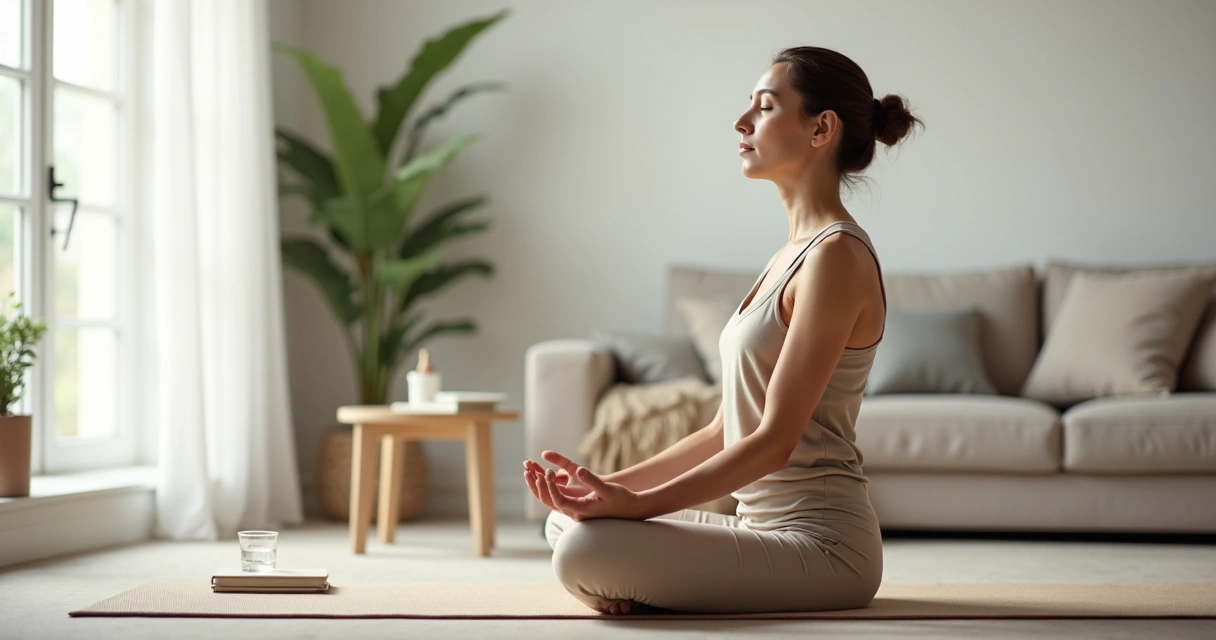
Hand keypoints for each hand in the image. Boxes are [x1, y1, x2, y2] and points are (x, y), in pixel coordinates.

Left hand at [522, 451, 650, 521]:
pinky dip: (549, 487)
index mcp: (581, 510)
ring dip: (541, 485)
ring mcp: (575, 511)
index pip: (558, 500)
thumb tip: (580, 471)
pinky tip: (546, 476)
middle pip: (549, 501)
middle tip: (529, 468)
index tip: (547, 472)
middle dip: (538, 485)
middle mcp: (575, 513)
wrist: (630, 509)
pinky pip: (557, 498)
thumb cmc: (620, 499)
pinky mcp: (577, 507)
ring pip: (551, 500)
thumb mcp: (607, 489)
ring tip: (531, 469)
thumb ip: (592, 480)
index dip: (550, 487)